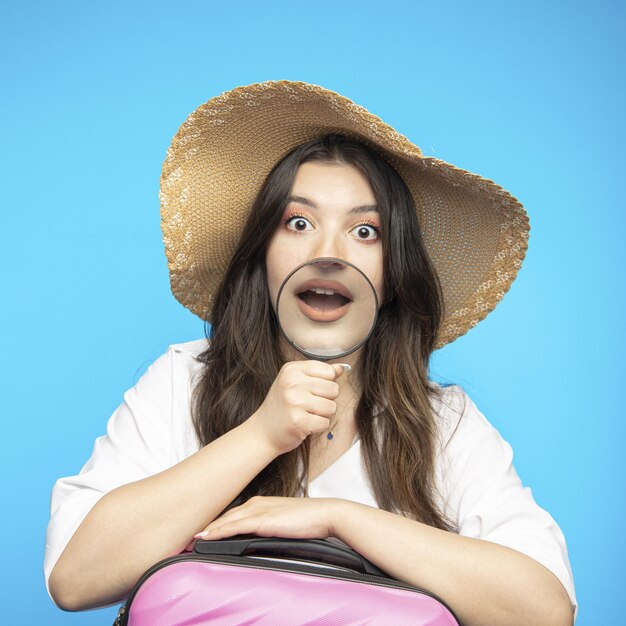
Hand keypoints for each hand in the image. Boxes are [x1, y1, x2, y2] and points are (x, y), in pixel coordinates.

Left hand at [193, 496, 340, 540]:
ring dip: (208, 530)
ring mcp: (259, 510)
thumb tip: (260, 538)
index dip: (217, 523)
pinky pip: (235, 526)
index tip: (203, 531)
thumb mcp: (285, 522)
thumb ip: (270, 526)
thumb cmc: (309, 520)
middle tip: (189, 535)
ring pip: (226, 520)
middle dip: (208, 525)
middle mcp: (257, 503)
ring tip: (192, 539)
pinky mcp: (262, 520)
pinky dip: (219, 531)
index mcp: (261, 503)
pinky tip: (207, 537)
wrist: (325, 515)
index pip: (233, 514)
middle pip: (225, 515)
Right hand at [248, 361, 344, 455]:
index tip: (313, 389)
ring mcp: (295, 402)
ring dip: (323, 414)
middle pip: (333, 389)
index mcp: (292, 369)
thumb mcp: (296, 381)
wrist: (263, 431)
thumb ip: (319, 373)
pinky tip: (305, 424)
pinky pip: (325, 423)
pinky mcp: (299, 421)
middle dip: (327, 399)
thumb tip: (341, 368)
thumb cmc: (282, 405)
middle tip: (309, 404)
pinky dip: (318, 426)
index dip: (327, 382)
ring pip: (332, 407)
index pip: (329, 371)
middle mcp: (292, 383)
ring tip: (307, 414)